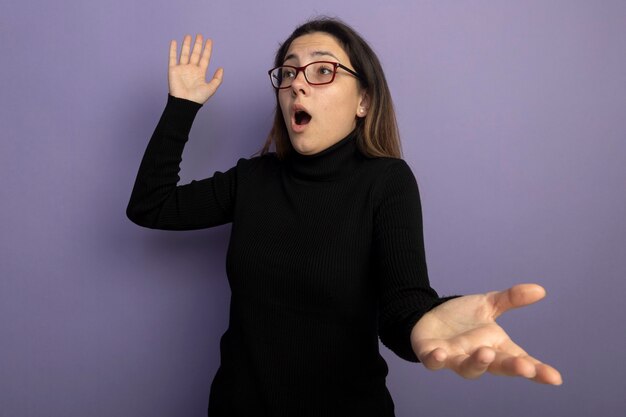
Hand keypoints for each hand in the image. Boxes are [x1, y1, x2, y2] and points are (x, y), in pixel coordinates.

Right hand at [168, 34, 223, 103]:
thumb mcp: (211, 88)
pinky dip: (173, 50)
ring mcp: (182, 69)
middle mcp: (191, 69)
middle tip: (200, 35)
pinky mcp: (173, 70)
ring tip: (189, 36)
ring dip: (186, 45)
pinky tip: (174, 42)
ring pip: (185, 54)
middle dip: (197, 45)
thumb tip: (221, 68)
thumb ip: (217, 79)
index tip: (209, 40)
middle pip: (195, 54)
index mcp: (200, 73)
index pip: (204, 58)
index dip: (207, 49)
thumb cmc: (198, 98)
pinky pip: (173, 58)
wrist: (185, 102)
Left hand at [411, 283, 562, 384]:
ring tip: (486, 353)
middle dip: (511, 367)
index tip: (556, 378)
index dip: (537, 371)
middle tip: (526, 367)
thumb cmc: (461, 317)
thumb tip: (540, 290)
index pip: (520, 360)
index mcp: (495, 346)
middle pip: (498, 366)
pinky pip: (433, 362)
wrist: (428, 315)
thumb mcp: (488, 304)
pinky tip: (440, 354)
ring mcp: (454, 358)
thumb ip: (511, 299)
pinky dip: (436, 360)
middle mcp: (477, 356)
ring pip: (467, 368)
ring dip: (477, 363)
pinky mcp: (430, 355)